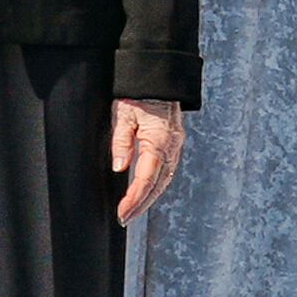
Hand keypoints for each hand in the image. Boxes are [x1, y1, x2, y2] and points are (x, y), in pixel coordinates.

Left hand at [111, 96, 184, 222]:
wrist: (159, 77)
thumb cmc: (139, 93)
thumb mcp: (123, 113)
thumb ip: (121, 140)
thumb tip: (120, 167)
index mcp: (160, 140)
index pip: (146, 178)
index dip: (135, 198)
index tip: (122, 212)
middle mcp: (172, 147)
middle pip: (158, 184)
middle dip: (141, 204)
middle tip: (124, 218)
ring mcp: (176, 147)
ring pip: (164, 180)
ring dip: (148, 198)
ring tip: (132, 211)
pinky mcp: (174, 145)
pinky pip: (166, 171)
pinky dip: (155, 185)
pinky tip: (145, 193)